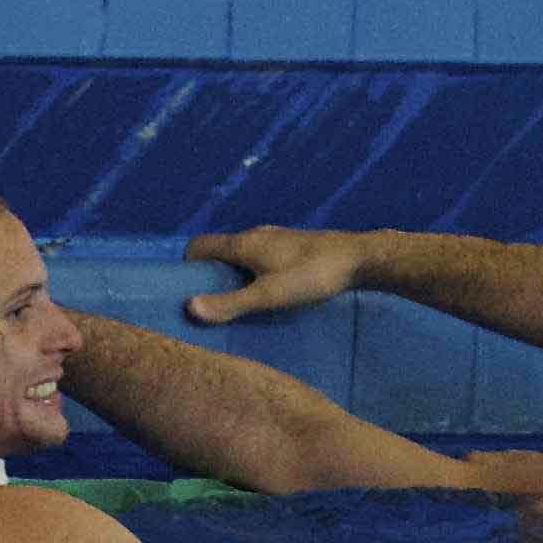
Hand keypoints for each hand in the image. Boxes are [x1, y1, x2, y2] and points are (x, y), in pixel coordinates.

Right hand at [179, 227, 363, 325]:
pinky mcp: (292, 246)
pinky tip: (265, 293)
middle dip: (208, 274)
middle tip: (209, 303)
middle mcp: (255, 235)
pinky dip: (252, 272)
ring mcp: (275, 239)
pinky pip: (259, 257)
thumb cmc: (310, 276)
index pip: (200, 245)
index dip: (187, 265)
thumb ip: (230, 304)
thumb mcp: (268, 296)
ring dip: (231, 274)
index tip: (185, 290)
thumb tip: (189, 307)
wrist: (357, 258)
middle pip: (219, 250)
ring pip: (241, 254)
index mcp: (243, 243)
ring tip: (235, 302)